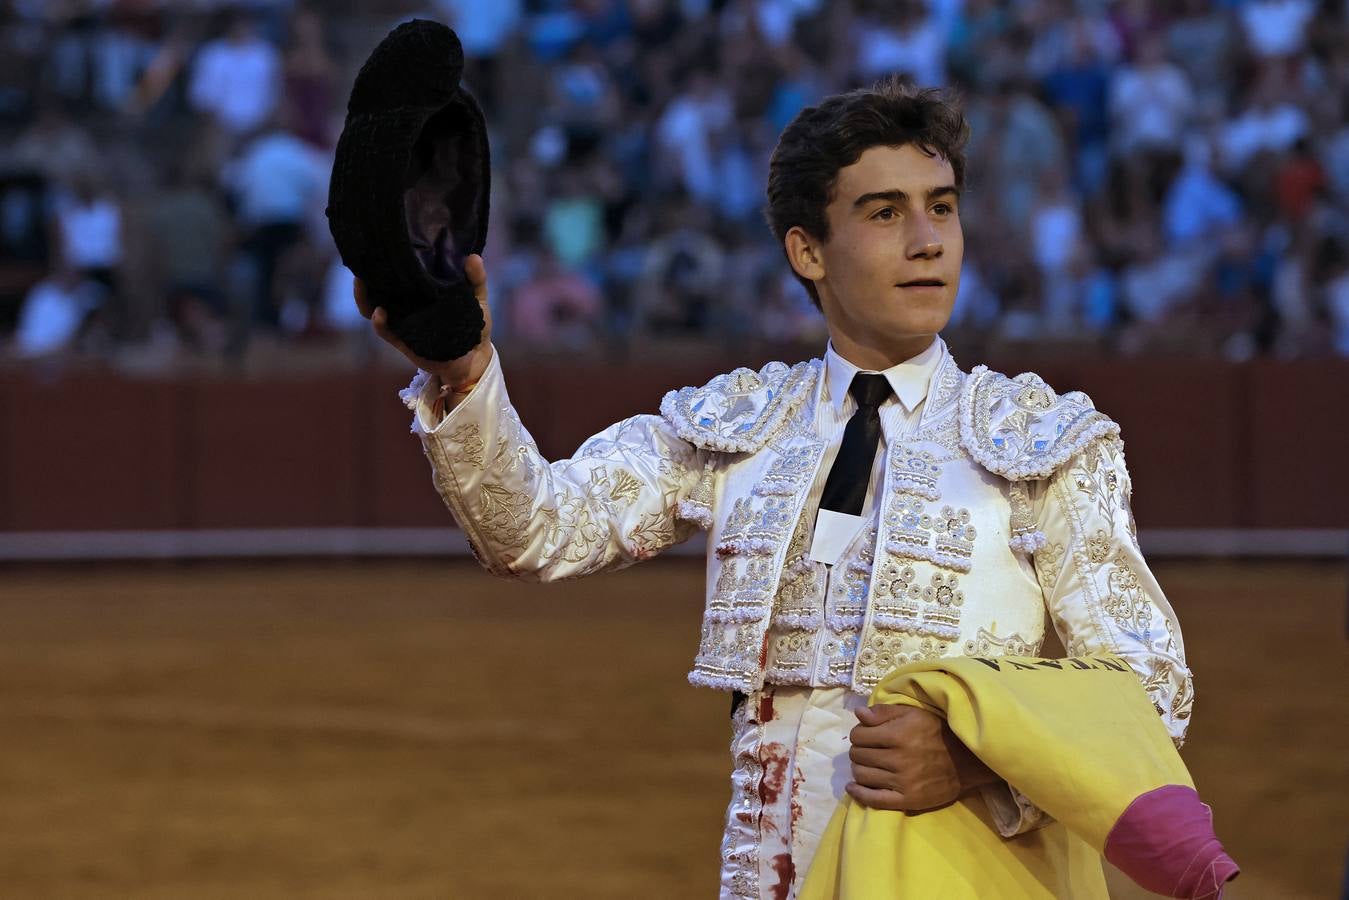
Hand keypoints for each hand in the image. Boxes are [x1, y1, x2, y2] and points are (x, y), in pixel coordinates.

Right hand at [353, 254, 493, 387]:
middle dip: (367, 275)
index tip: (381, 245)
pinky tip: (380, 313)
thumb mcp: (478, 298)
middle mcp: (409, 304)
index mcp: (424, 290)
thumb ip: (476, 279)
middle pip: (380, 288)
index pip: (401, 273)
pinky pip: (385, 331)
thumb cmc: (475, 325)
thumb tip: (473, 256)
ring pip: (374, 308)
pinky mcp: (403, 341)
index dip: (388, 261)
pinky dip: (379, 322)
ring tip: (361, 284)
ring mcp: (404, 322)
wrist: (477, 359)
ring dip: (364, 297)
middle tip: (363, 262)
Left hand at [846, 704, 996, 810]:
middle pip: (857, 755)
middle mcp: (898, 759)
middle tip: (868, 750)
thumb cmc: (937, 732)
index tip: (866, 735)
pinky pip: (873, 800)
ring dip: (858, 768)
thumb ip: (884, 712)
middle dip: (858, 750)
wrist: (965, 760)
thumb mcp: (913, 714)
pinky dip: (858, 793)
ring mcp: (902, 782)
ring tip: (866, 764)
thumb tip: (858, 713)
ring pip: (862, 775)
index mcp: (898, 734)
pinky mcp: (907, 800)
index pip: (858, 735)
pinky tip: (852, 788)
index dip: (859, 733)